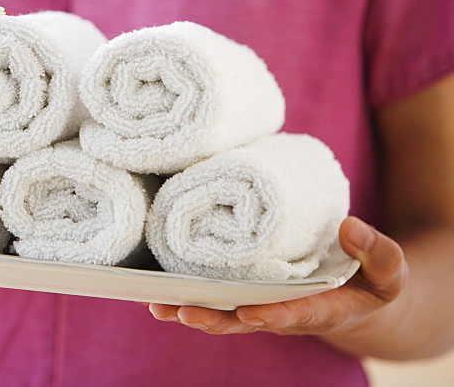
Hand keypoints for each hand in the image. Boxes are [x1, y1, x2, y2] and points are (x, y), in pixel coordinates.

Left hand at [147, 216, 407, 336]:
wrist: (361, 295)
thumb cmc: (373, 281)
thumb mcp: (388, 268)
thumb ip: (377, 250)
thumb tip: (349, 226)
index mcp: (321, 310)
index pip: (294, 314)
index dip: (272, 315)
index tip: (249, 314)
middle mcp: (286, 312)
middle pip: (246, 321)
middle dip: (215, 319)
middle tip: (183, 314)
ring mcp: (265, 305)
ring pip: (224, 313)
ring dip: (192, 311)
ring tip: (159, 307)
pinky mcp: (249, 293)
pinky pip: (217, 299)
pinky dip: (190, 297)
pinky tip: (158, 293)